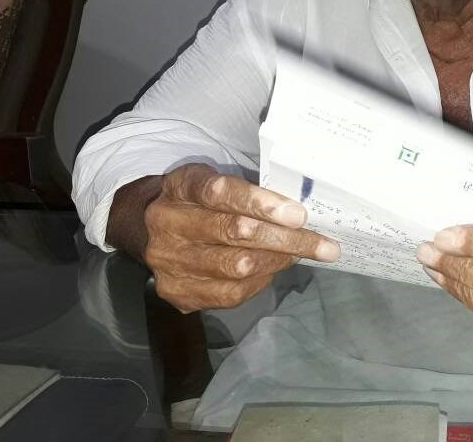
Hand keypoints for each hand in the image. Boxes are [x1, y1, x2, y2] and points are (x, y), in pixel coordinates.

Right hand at [127, 163, 339, 311]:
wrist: (147, 226)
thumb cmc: (197, 200)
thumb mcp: (213, 179)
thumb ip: (248, 191)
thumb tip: (299, 214)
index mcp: (181, 187)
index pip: (222, 192)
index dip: (262, 204)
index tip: (299, 215)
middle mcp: (168, 223)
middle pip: (235, 232)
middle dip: (286, 239)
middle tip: (325, 246)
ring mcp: (168, 262)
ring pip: (236, 267)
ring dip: (278, 261)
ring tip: (302, 255)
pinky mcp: (175, 292)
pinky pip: (229, 294)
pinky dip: (260, 281)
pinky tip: (273, 269)